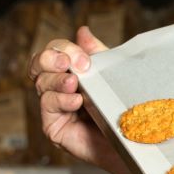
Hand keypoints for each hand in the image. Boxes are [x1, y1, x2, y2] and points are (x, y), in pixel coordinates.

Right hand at [29, 26, 129, 173]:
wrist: (134, 142)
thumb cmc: (124, 108)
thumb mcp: (111, 75)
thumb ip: (97, 54)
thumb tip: (82, 30)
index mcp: (70, 71)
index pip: (54, 51)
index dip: (63, 49)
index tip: (84, 58)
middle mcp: (58, 87)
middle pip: (38, 63)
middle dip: (51, 59)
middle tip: (70, 64)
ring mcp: (53, 107)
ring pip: (42, 84)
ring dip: (58, 80)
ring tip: (75, 84)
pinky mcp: (53, 127)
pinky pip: (48, 107)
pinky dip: (61, 100)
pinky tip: (76, 101)